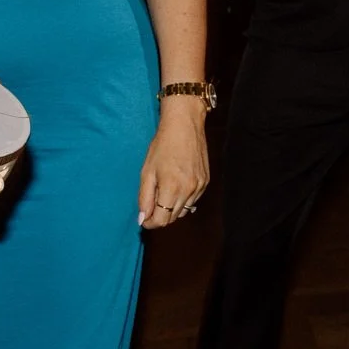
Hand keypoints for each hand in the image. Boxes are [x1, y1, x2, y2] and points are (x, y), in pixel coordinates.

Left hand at [138, 99, 209, 228]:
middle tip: (151, 204)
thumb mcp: (147, 172)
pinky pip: (193, 200)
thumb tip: (143, 219)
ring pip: (184, 210)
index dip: (150, 223)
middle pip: (173, 218)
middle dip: (160, 216)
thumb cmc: (162, 146)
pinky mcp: (206, 181)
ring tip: (164, 193)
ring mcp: (199, 186)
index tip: (144, 218)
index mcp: (171, 188)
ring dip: (172, 209)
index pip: (161, 220)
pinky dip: (183, 199)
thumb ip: (144, 198)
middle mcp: (188, 190)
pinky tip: (176, 186)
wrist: (185, 126)